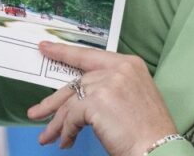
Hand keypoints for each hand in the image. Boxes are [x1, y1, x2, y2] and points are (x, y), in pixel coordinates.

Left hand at [27, 41, 177, 155]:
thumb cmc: (149, 130)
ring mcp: (106, 84)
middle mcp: (118, 69)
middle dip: (54, 102)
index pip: (90, 55)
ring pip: (70, 102)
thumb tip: (80, 96)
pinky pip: (71, 117)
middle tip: (36, 111)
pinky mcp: (96, 102)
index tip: (46, 48)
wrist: (158, 149)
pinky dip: (66, 132)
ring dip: (57, 123)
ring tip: (47, 137)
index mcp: (129, 64)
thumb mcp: (134, 96)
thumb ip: (110, 87)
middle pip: (76, 83)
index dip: (64, 52)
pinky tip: (66, 142)